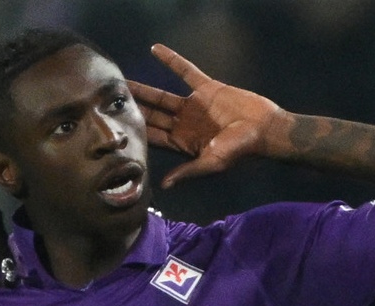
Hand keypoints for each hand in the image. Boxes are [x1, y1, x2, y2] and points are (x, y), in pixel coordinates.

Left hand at [129, 44, 281, 187]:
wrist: (265, 129)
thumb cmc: (240, 150)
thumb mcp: (211, 163)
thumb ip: (186, 171)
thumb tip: (163, 185)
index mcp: (183, 143)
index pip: (153, 136)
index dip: (134, 131)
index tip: (114, 126)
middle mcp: (184, 124)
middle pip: (152, 115)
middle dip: (133, 109)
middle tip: (109, 101)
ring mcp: (194, 106)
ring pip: (162, 96)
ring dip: (144, 88)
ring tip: (123, 80)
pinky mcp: (206, 88)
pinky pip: (185, 71)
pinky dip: (171, 60)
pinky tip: (154, 50)